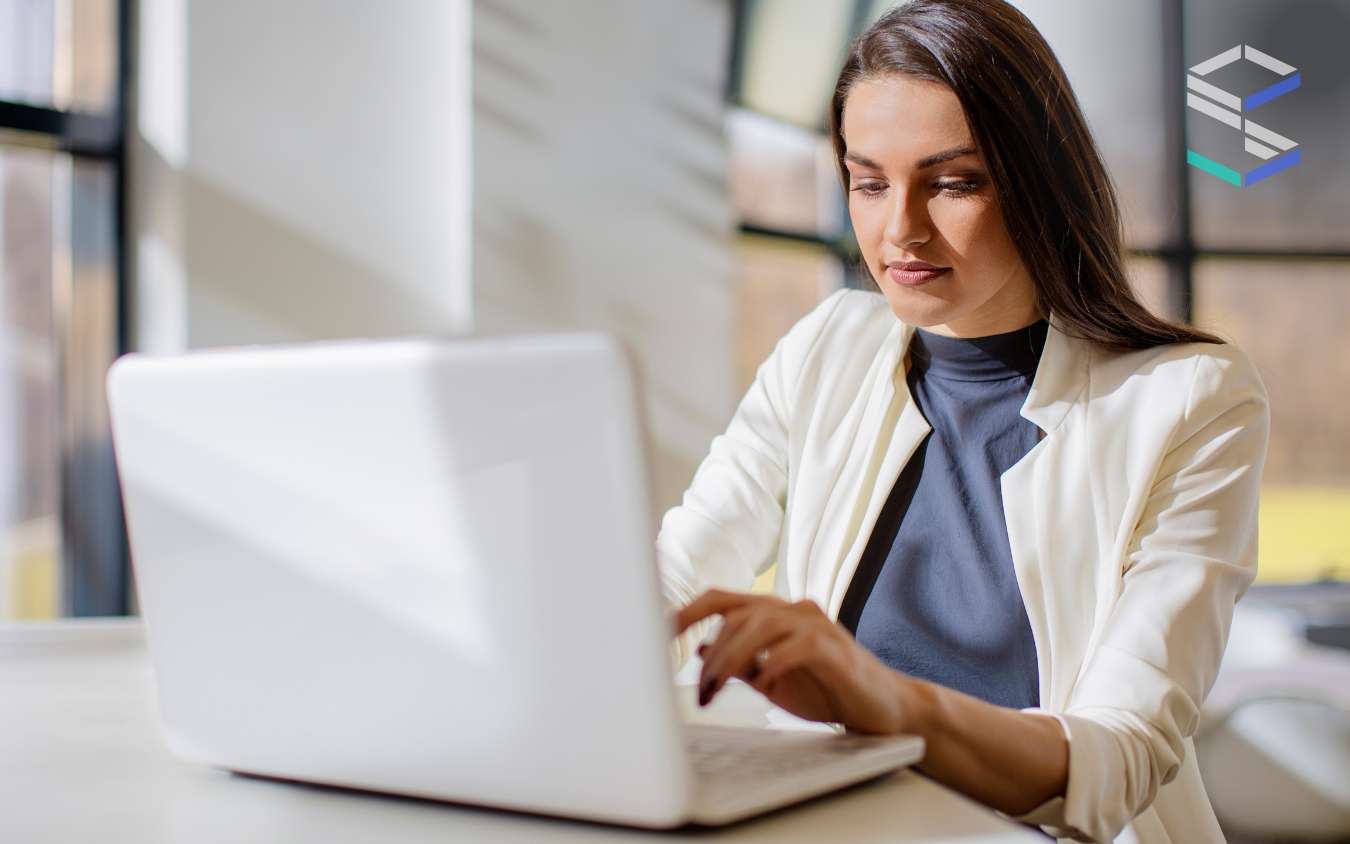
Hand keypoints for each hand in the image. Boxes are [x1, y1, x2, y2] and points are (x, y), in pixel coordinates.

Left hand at [673, 588, 913, 733]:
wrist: (882, 707)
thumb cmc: (825, 689)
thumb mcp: (770, 677)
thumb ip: (738, 662)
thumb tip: (697, 652)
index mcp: (773, 613)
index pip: (721, 599)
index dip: (686, 612)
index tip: (658, 633)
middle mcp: (792, 609)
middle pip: (736, 613)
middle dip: (710, 653)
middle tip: (700, 693)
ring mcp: (816, 625)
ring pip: (760, 624)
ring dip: (730, 659)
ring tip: (717, 692)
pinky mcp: (835, 648)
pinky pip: (795, 647)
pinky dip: (772, 664)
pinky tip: (763, 684)